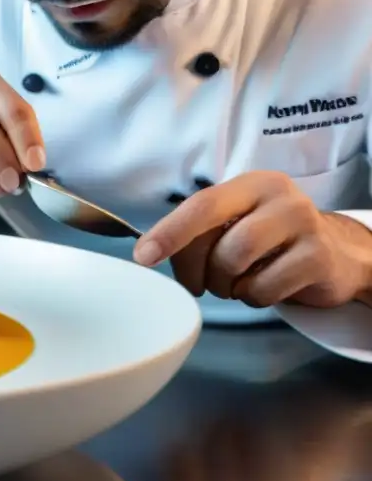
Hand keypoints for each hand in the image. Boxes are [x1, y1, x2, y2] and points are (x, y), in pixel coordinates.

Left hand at [133, 171, 371, 307]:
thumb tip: (150, 251)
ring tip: (233, 282)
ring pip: (238, 265)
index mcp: (251, 184)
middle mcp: (280, 198)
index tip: (143, 256)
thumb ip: (198, 230)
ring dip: (225, 284)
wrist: (335, 255)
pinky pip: (263, 289)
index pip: (202, 204)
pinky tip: (261, 287)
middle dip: (197, 269)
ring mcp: (305, 226)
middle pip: (219, 241)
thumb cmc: (270, 239)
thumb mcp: (236, 222)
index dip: (170, 232)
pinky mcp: (319, 259)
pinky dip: (251, 296)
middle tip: (198, 282)